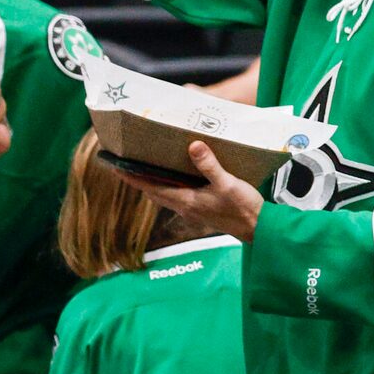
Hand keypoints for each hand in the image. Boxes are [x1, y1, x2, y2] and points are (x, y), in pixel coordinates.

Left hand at [118, 140, 266, 238]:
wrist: (258, 229)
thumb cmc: (242, 208)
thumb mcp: (227, 184)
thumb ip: (209, 165)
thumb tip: (192, 145)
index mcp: (186, 200)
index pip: (151, 187)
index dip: (132, 178)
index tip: (115, 167)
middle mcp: (185, 207)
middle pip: (154, 193)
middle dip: (140, 180)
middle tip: (129, 163)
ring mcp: (193, 210)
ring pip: (165, 196)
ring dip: (154, 184)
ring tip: (150, 168)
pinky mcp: (202, 211)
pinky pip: (178, 197)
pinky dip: (170, 187)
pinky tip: (178, 178)